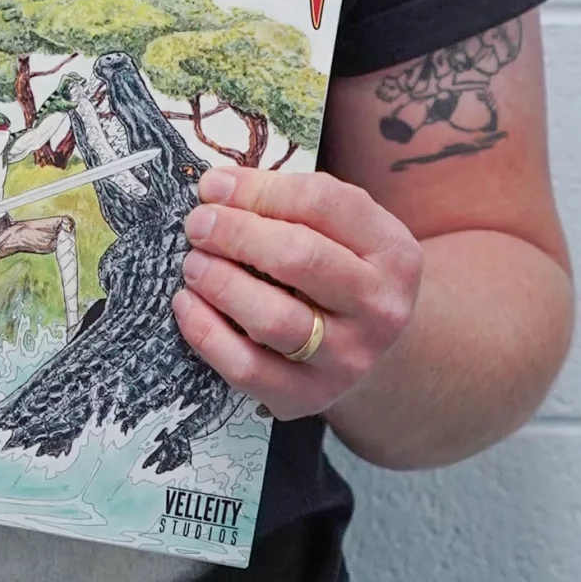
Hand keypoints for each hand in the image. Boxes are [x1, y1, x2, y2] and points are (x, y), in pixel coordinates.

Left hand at [172, 164, 422, 420]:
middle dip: (236, 234)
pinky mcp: (308, 396)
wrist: (373, 350)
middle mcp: (380, 308)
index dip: (259, 189)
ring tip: (194, 263)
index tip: (213, 185)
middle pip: (300, 258)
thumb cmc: (342, 270)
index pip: (323, 204)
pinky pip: (247, 368)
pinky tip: (187, 304)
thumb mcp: (343, 228)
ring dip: (221, 283)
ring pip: (274, 319)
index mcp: (393, 252)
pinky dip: (206, 332)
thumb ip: (289, 201)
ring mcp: (347, 359)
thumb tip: (216, 188)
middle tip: (198, 224)